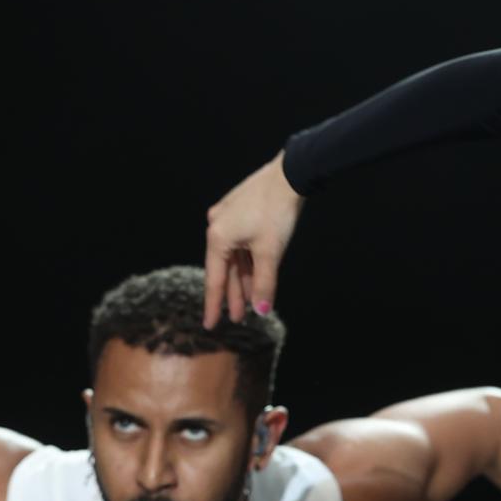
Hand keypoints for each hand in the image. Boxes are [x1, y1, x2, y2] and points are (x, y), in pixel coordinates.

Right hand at [204, 152, 302, 325]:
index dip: (214, 305)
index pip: (214, 280)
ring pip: (235, 257)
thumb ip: (264, 283)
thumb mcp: (271, 252)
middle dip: (233, 294)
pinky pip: (241, 243)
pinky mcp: (239, 211)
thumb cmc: (277, 213)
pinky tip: (254, 275)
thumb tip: (260, 311)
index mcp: (217, 238)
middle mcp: (217, 227)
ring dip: (242, 278)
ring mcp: (227, 218)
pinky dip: (248, 260)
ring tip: (249, 301)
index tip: (210, 325)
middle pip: (225, 269)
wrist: (290, 175)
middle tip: (239, 318)